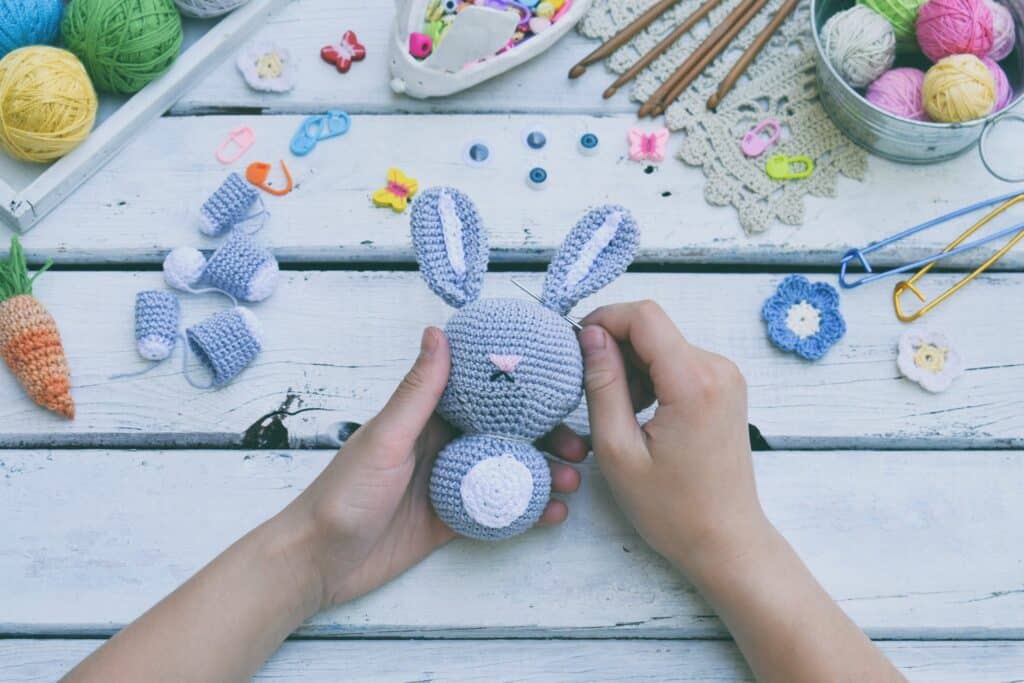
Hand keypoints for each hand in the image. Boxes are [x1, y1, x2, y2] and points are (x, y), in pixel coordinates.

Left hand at [283, 327, 584, 611]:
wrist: (318, 562)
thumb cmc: (342, 494)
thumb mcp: (385, 438)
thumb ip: (418, 392)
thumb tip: (439, 332)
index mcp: (426, 417)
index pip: (483, 394)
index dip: (523, 389)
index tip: (561, 386)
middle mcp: (442, 444)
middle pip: (506, 433)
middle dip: (545, 436)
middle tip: (579, 445)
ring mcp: (450, 483)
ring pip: (508, 471)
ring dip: (543, 474)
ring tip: (573, 481)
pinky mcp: (451, 520)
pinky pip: (498, 511)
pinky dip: (528, 512)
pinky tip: (553, 515)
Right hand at [575, 301, 766, 577]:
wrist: (725, 540)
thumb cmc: (672, 509)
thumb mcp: (618, 450)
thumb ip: (602, 385)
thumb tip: (591, 336)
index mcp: (694, 382)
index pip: (644, 316)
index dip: (604, 321)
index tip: (577, 347)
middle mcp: (718, 369)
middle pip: (652, 329)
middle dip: (616, 351)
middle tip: (594, 394)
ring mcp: (726, 377)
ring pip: (662, 344)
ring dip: (632, 368)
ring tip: (622, 415)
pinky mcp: (724, 387)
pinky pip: (677, 362)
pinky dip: (652, 378)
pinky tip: (643, 416)